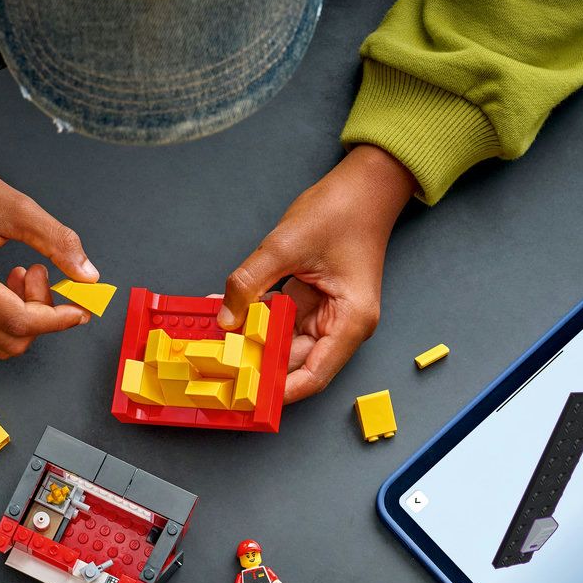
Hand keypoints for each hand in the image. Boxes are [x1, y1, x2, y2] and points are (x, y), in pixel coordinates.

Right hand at [0, 117, 99, 357]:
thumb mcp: (13, 204)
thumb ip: (55, 241)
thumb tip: (88, 276)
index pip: (18, 322)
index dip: (57, 319)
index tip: (81, 307)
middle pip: (10, 340)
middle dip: (41, 316)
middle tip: (42, 272)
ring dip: (24, 319)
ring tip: (24, 272)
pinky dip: (6, 319)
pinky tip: (8, 284)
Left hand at [218, 145, 416, 401]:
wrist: (365, 183)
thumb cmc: (343, 210)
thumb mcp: (286, 245)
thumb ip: (250, 282)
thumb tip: (225, 318)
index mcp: (350, 320)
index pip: (314, 374)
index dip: (280, 391)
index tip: (248, 398)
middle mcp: (341, 324)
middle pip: (295, 361)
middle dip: (258, 366)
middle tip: (219, 371)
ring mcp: (326, 314)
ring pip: (284, 343)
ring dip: (253, 343)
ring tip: (217, 348)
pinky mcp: (312, 302)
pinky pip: (281, 321)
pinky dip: (257, 320)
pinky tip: (228, 316)